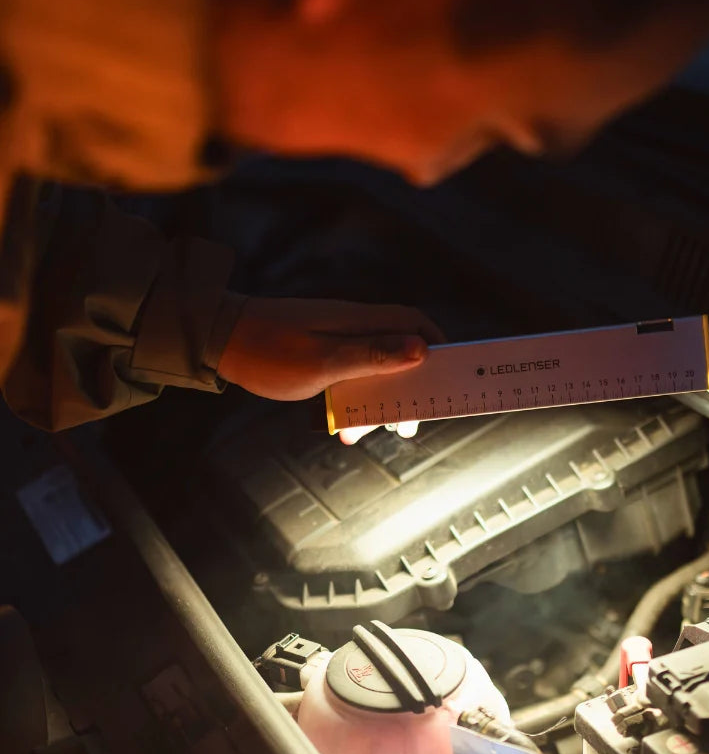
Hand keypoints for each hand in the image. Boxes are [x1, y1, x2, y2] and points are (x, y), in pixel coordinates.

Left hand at [218, 298, 443, 409]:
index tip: (447, 374)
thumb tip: (421, 349)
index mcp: (359, 321)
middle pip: (398, 351)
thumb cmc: (268, 351)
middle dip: (408, 388)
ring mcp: (335, 338)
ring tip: (363, 432)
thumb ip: (372, 355)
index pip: (413, 322)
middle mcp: (352, 325)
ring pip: (372, 368)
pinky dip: (351, 400)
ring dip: (375, 400)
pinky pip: (348, 376)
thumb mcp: (323, 361)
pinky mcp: (319, 352)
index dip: (436, 344)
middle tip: (408, 424)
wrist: (217, 340)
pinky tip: (341, 425)